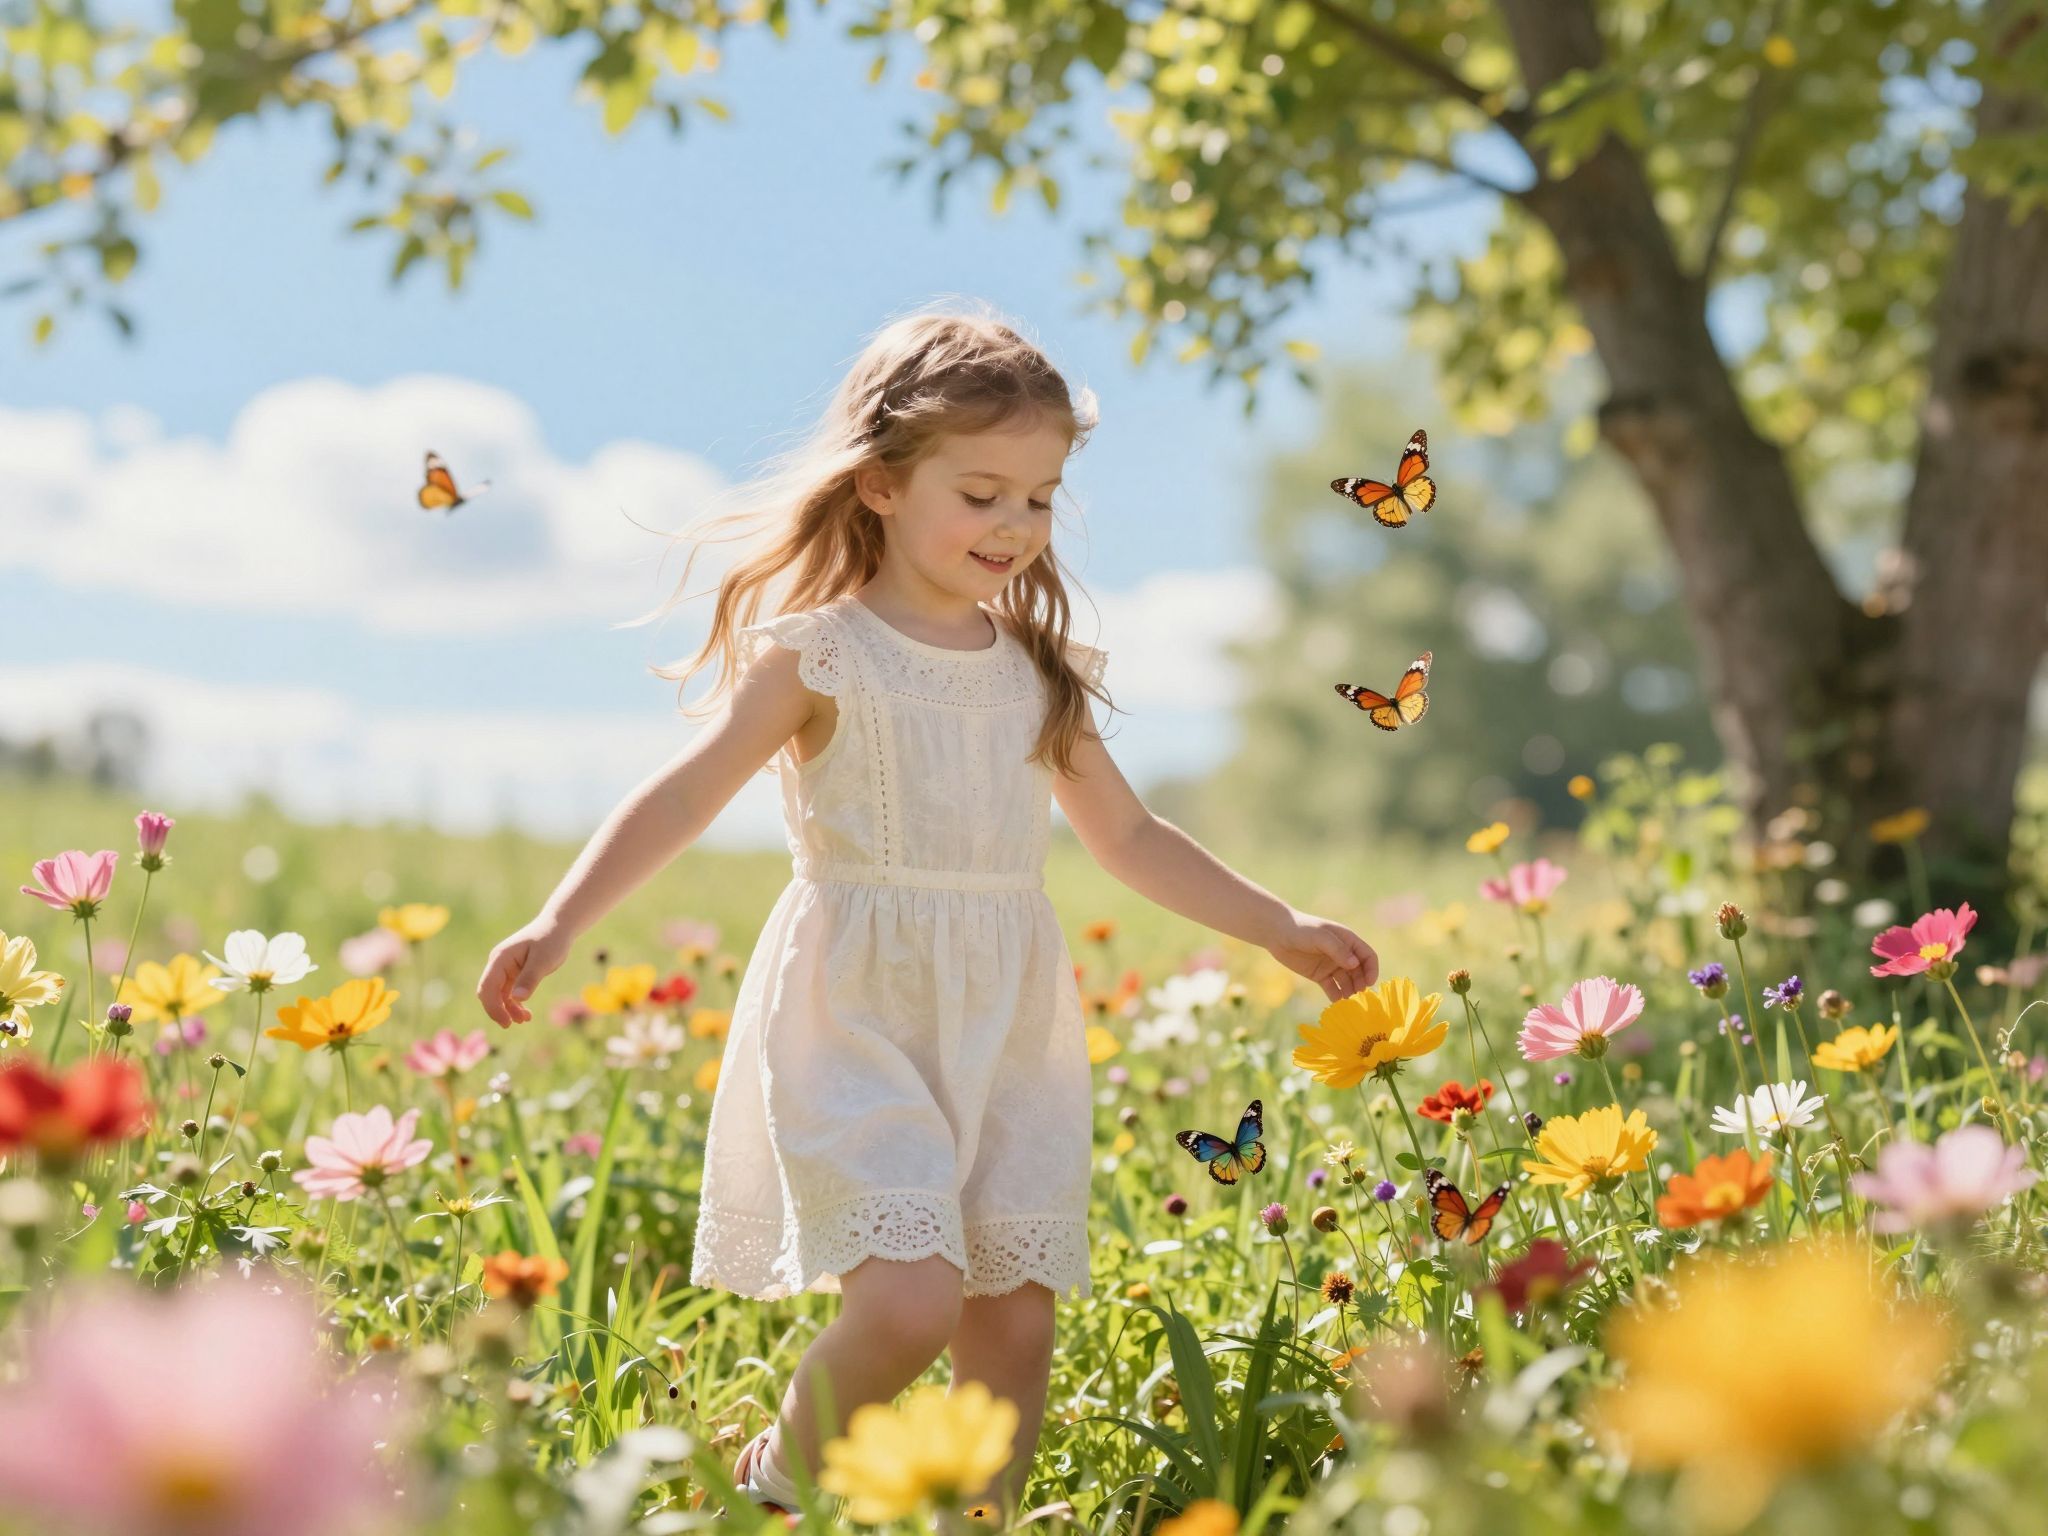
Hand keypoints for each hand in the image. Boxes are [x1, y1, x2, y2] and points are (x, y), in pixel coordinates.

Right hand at [476, 918, 572, 1027]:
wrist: (558, 927)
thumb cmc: (551, 940)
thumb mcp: (543, 960)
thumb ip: (530, 978)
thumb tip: (517, 999)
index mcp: (500, 958)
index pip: (487, 987)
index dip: (493, 1007)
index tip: (506, 1022)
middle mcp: (498, 964)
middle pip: (488, 993)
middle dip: (498, 1010)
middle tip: (512, 1024)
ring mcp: (504, 969)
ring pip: (499, 995)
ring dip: (508, 1009)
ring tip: (525, 1020)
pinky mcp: (513, 973)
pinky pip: (508, 993)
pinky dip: (515, 1004)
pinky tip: (526, 1014)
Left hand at [1264, 909, 1378, 1002]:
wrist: (1277, 934)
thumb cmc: (1301, 929)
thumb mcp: (1320, 937)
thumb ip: (1337, 950)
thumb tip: (1355, 965)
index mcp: (1348, 941)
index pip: (1368, 956)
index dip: (1372, 969)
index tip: (1369, 983)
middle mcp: (1343, 954)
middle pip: (1360, 972)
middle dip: (1361, 984)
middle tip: (1358, 996)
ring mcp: (1332, 966)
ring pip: (1347, 982)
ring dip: (1350, 992)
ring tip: (1349, 1003)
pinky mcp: (1320, 976)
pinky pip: (1333, 988)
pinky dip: (1337, 996)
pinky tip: (1337, 1004)